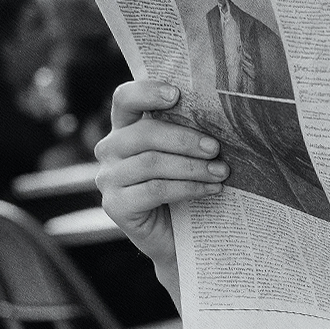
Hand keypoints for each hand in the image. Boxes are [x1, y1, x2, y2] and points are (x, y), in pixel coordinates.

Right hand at [91, 77, 226, 282]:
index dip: (147, 92)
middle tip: (215, 148)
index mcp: (125, 127)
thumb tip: (220, 114)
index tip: (177, 94)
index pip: (125, 98)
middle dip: (184, 139)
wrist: (179, 237)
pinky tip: (211, 189)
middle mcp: (110, 149)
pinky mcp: (115, 205)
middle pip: (144, 133)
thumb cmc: (185, 184)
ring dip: (192, 167)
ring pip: (151, 163)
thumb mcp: (185, 152)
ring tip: (221, 172)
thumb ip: (188, 130)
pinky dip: (187, 188)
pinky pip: (154, 190)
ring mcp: (108, 178)